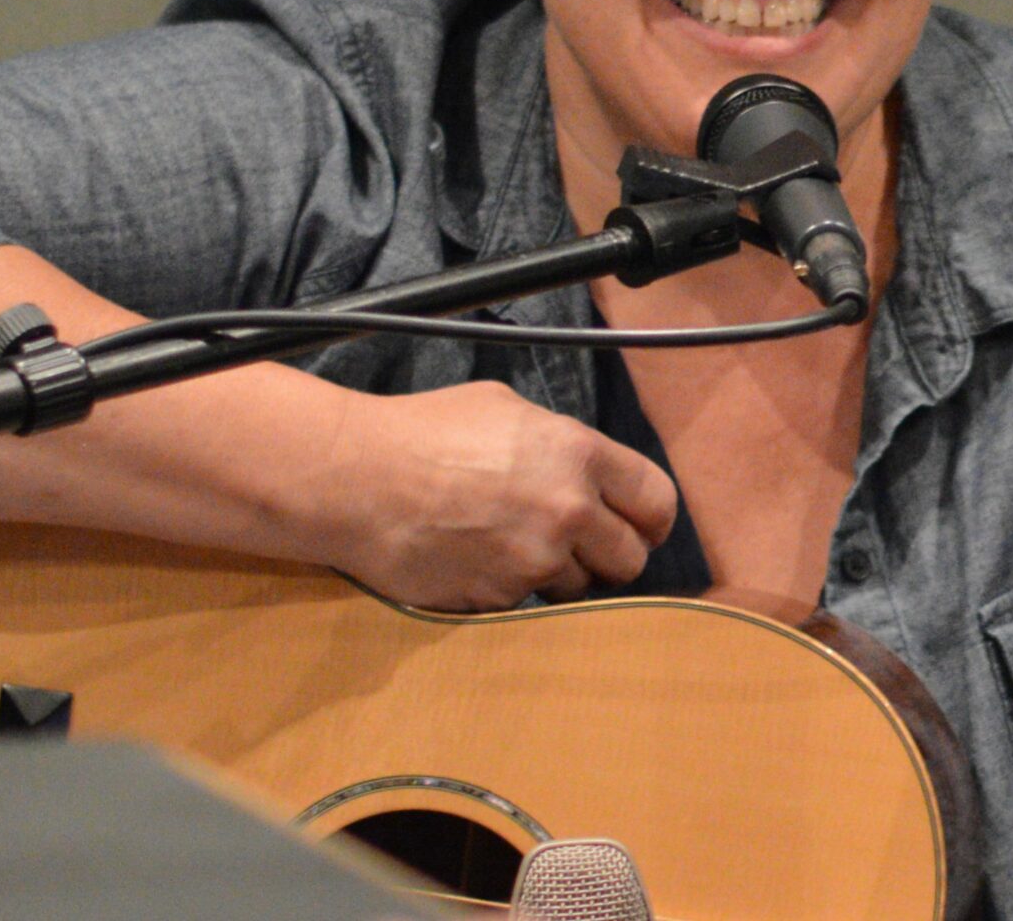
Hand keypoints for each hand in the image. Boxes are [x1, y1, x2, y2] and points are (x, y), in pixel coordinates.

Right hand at [316, 381, 679, 610]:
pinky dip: (512, 590)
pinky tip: (479, 561)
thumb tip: (579, 466)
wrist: (356, 479)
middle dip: (611, 555)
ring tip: (515, 546)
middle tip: (581, 546)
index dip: (654, 518)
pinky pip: (527, 605)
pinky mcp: (498, 600)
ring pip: (580, 589)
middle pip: (630, 559)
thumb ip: (557, 441)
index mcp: (577, 455)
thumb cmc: (422, 432)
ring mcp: (533, 562)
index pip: (656, 500)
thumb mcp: (505, 408)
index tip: (645, 527)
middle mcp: (567, 512)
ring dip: (559, 575)